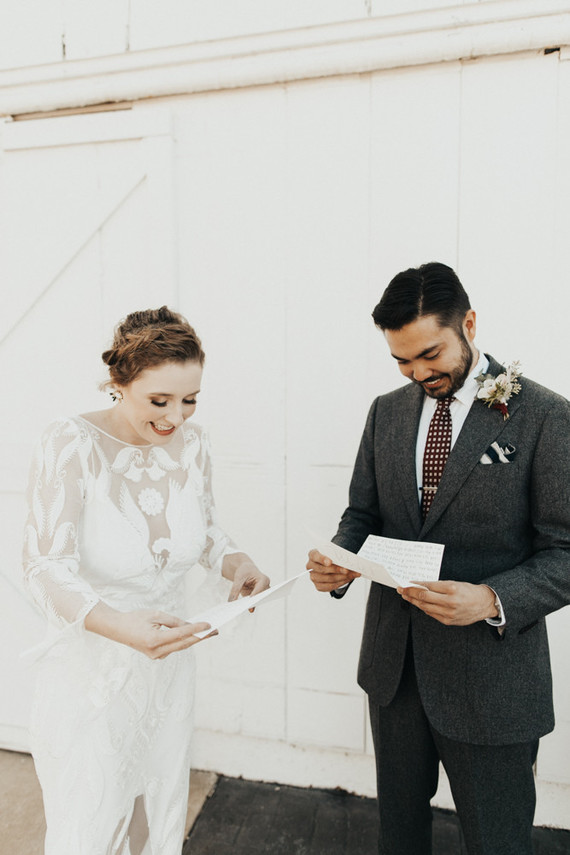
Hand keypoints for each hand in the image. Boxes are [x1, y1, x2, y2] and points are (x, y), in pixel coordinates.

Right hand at [85, 604, 214, 658]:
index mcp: (154, 640)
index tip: (209, 624)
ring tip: (209, 632)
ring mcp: (156, 656)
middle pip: (184, 644)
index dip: (196, 629)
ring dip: (194, 640)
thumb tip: (189, 625)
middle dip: (201, 637)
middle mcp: (156, 651)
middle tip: (216, 630)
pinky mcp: (156, 655)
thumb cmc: (135, 619)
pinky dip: (184, 641)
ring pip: (180, 647)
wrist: (117, 629)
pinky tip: (194, 635)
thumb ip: (173, 621)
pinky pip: (174, 648)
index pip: (180, 634)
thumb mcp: (155, 615)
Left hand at [228, 561, 269, 610]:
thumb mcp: (238, 578)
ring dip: (249, 605)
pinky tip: (240, 607)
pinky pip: (253, 603)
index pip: (259, 590)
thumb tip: (231, 601)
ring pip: (257, 602)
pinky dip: (247, 605)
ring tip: (240, 608)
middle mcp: (266, 587)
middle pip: (259, 597)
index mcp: (263, 579)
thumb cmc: (244, 571)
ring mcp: (262, 593)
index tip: (248, 603)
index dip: (254, 597)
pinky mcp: (257, 598)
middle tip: (243, 608)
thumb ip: (235, 589)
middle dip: (252, 602)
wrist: (246, 570)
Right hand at [306, 548, 360, 591]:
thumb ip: (337, 555)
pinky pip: (330, 586)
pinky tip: (347, 579)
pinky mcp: (318, 586)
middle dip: (336, 570)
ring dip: (342, 577)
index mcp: (313, 555)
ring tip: (352, 575)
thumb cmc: (331, 557)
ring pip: (328, 579)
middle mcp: (310, 566)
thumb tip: (349, 561)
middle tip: (347, 570)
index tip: (330, 562)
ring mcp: (313, 577)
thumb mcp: (333, 552)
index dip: (322, 559)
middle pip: (323, 569)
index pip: (315, 556)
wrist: (329, 564)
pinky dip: (341, 583)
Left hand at [396, 581, 497, 625]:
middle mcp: (450, 602)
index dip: (415, 585)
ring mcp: (448, 613)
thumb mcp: (454, 583)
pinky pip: (431, 614)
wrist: (484, 604)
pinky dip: (423, 608)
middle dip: (410, 593)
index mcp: (452, 588)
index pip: (428, 586)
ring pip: (425, 607)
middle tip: (401, 589)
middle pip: (424, 597)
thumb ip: (438, 586)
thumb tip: (421, 586)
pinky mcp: (448, 621)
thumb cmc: (469, 591)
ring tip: (406, 596)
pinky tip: (418, 604)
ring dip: (413, 602)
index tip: (407, 582)